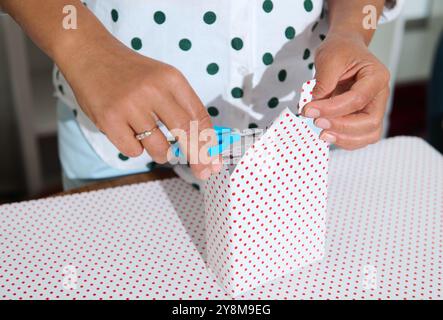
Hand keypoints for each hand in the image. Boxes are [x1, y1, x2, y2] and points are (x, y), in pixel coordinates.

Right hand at [61, 37, 220, 178]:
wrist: (90, 54)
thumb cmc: (131, 73)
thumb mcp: (162, 79)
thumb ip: (182, 106)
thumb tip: (202, 143)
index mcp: (171, 79)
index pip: (199, 116)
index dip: (209, 143)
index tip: (213, 162)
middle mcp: (153, 90)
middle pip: (186, 133)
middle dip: (198, 158)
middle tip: (202, 173)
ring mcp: (130, 105)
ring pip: (159, 148)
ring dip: (162, 155)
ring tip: (154, 142)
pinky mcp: (109, 119)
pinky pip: (133, 151)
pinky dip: (135, 149)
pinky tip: (127, 132)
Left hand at [303, 32, 389, 149]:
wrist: (345, 49)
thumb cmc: (340, 50)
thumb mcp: (329, 57)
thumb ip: (323, 82)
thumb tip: (313, 107)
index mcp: (376, 76)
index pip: (357, 99)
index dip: (331, 108)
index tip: (308, 110)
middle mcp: (380, 95)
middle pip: (370, 122)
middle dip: (342, 127)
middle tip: (317, 123)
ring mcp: (374, 109)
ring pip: (369, 135)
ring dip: (344, 138)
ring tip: (321, 134)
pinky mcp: (364, 118)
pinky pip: (360, 137)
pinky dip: (344, 140)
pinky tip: (326, 134)